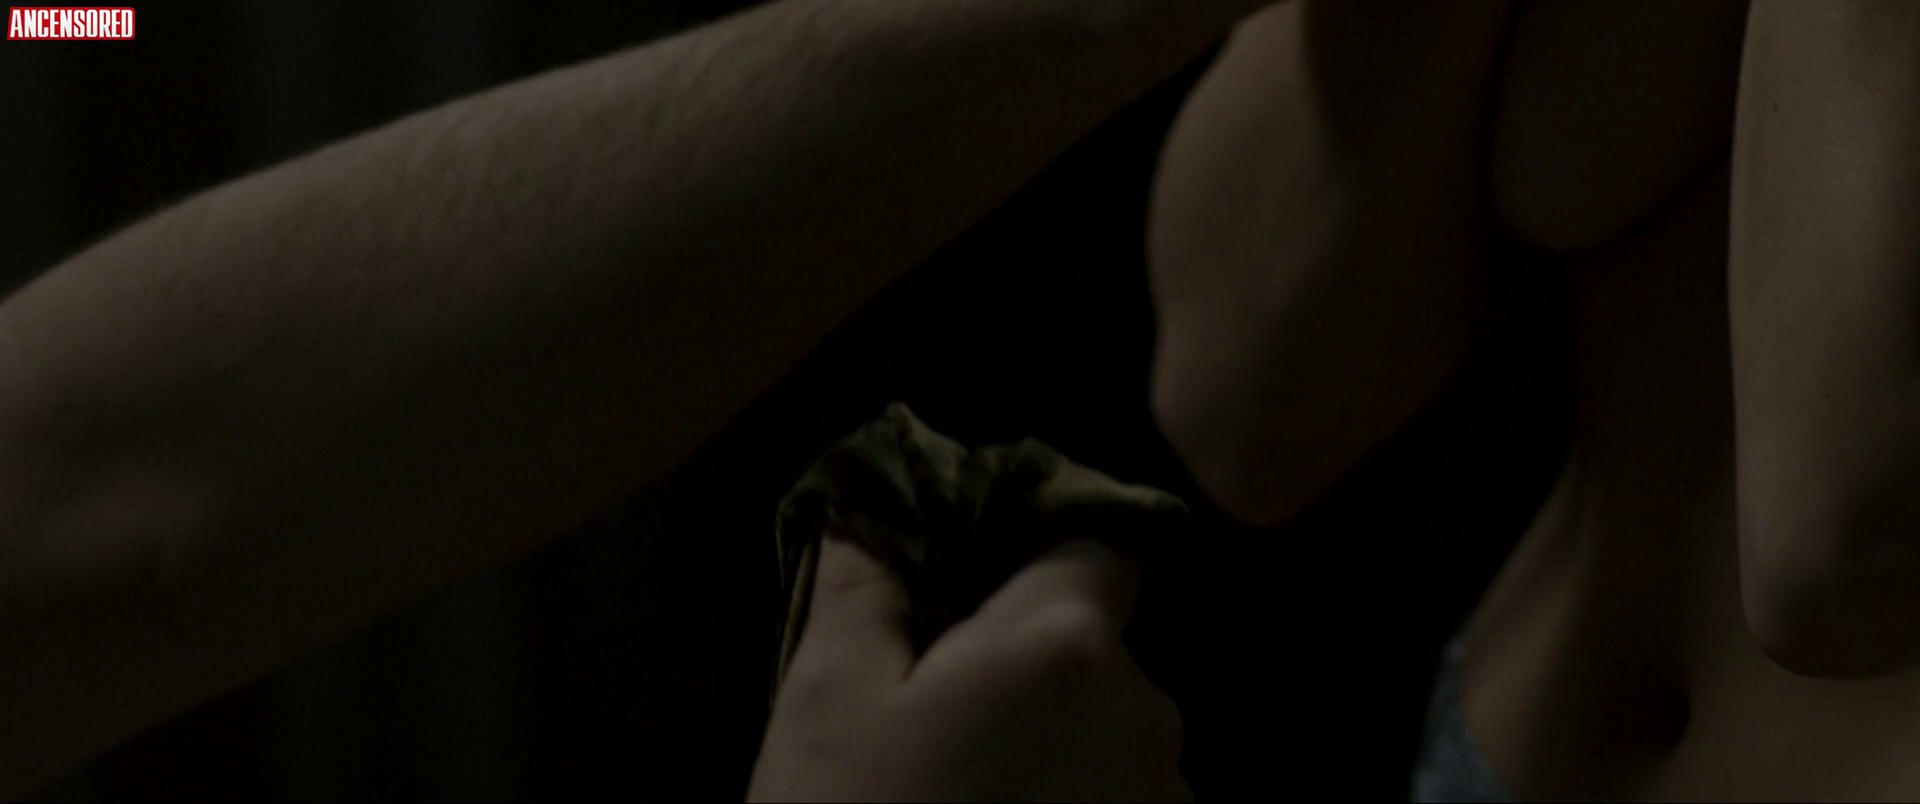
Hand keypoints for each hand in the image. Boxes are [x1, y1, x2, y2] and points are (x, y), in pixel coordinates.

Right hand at [748, 536, 1188, 801]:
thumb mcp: (827, 701)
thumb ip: (863, 578)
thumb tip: (875, 498)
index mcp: (1066, 646)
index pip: (1093, 534)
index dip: (1028, 537)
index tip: (962, 571)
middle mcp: (1148, 714)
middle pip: (1092, 639)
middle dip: (1018, 656)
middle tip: (923, 709)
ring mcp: (1165, 801)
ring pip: (1104, 726)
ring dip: (1044, 738)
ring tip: (953, 790)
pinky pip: (1114, 795)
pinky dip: (1065, 798)